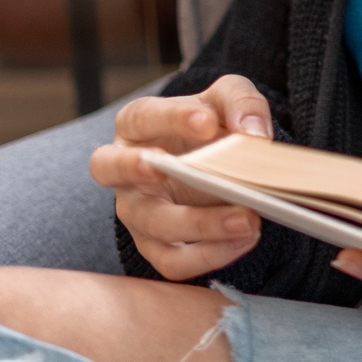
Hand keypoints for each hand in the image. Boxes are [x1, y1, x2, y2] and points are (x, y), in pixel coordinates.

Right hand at [90, 74, 272, 280]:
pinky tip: (245, 239)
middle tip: (171, 168)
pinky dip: (210, 255)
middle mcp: (125, 171)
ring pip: (152, 223)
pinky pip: (172, 261)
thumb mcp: (228, 100)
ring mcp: (136, 212)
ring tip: (246, 217)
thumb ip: (241, 102)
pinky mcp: (155, 246)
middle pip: (110, 169)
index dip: (171, 118)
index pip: (142, 117)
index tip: (207, 122)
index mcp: (137, 125)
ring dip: (201, 224)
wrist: (216, 162)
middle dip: (135, 169)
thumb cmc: (211, 124)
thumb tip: (252, 132)